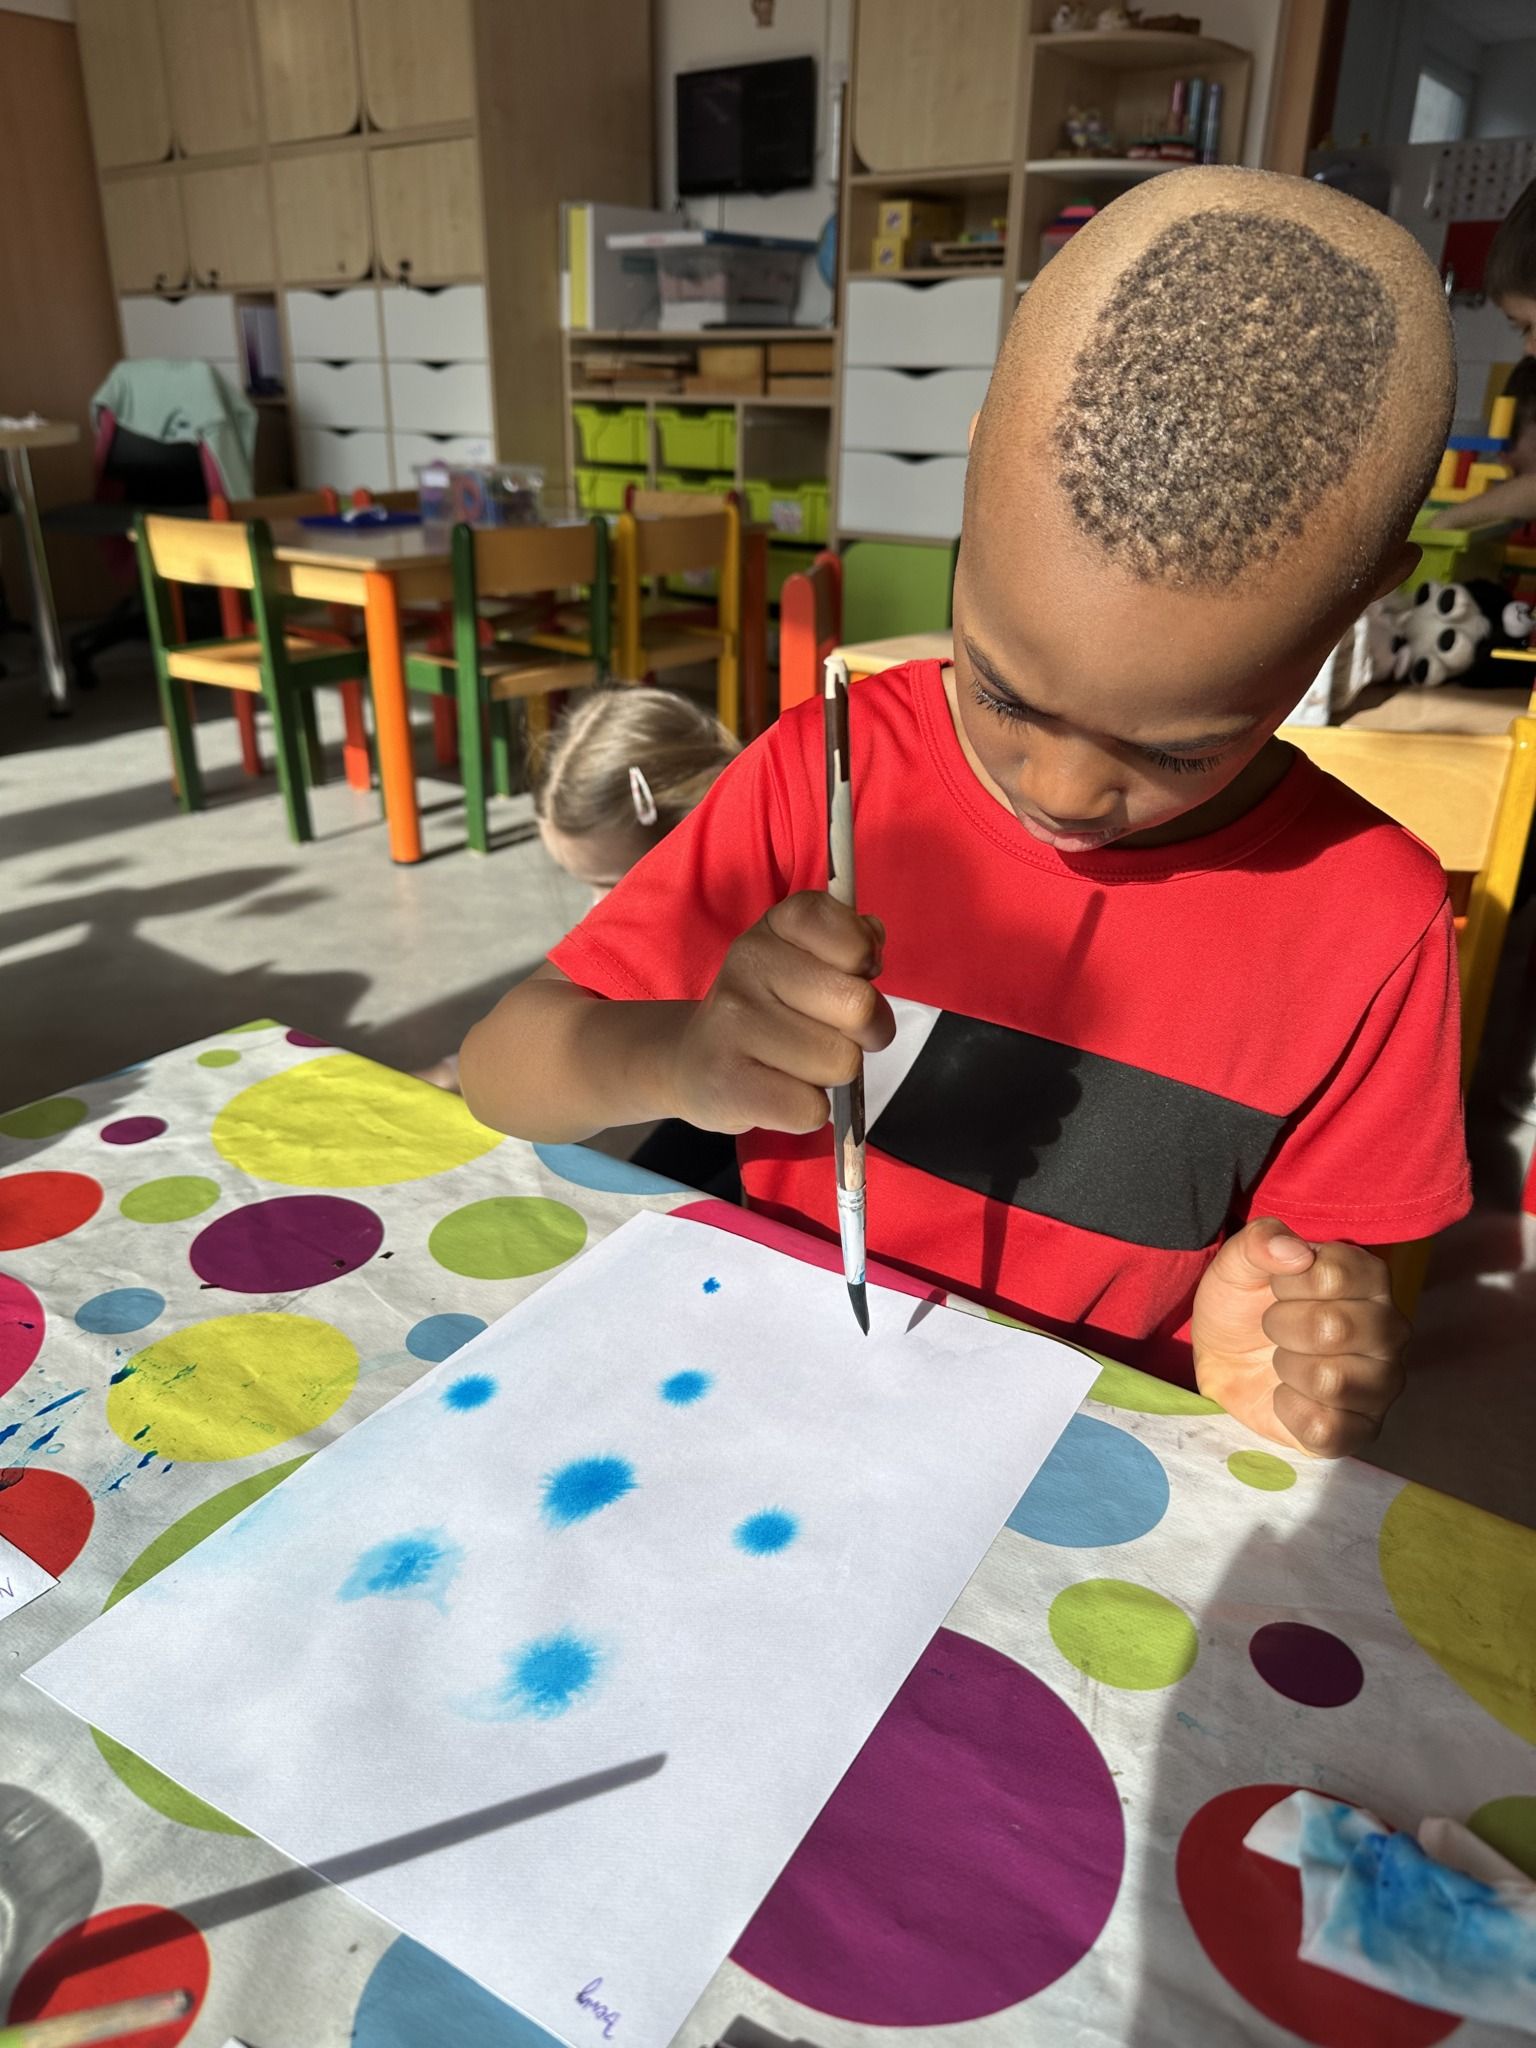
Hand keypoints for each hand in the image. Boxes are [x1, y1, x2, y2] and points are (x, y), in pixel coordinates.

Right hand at [670, 892, 894, 1135]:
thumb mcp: (802, 961)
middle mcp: (748, 965)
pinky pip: (811, 1108)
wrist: (691, 1063)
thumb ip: (849, 945)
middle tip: (833, 1035)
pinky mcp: (728, 1083)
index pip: (852, 937)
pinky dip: (809, 1110)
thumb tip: (873, 944)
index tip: (848, 975)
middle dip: (864, 1032)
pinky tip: (780, 1093)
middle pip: (859, 1008)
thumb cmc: (766, 1013)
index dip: (865, 961)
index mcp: (774, 928)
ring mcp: (733, 1024)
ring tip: (796, 1064)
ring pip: (840, 1063)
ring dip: (831, 1075)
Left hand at [1191, 1219, 1408, 1456]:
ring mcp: (1382, 1383)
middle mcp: (1390, 1330)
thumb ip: (1260, 1242)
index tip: (1277, 1287)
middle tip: (1274, 1327)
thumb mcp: (1237, 1264)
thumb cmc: (1244, 1305)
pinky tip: (1287, 1395)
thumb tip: (1296, 1251)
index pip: (1333, 1274)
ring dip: (1287, 1368)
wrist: (1224, 1361)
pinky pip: (1325, 1427)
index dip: (1287, 1282)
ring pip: (1332, 1381)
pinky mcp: (1362, 1430)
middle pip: (1333, 1328)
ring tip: (1283, 1360)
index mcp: (1369, 1279)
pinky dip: (1289, 1411)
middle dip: (1282, 1326)